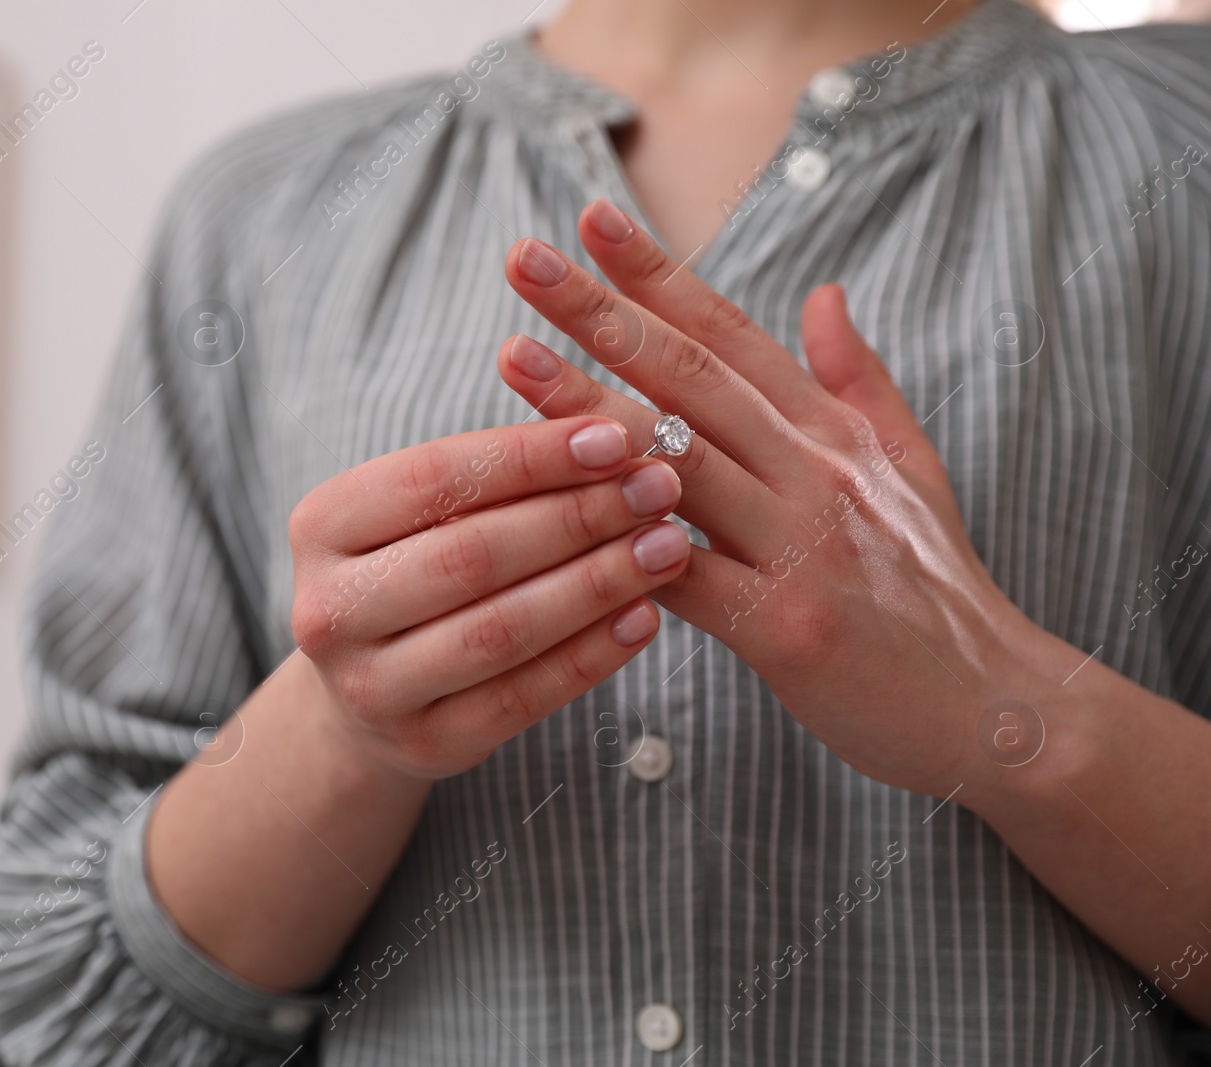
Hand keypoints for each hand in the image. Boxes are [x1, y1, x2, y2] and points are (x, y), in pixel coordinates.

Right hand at [288, 417, 692, 778]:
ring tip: (667, 547)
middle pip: (470, 555)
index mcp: (320, 526)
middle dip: (577, 517)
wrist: (365, 688)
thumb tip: (611, 435)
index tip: (616, 438)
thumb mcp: (421, 513)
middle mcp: (328, 609)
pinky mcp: (424, 744)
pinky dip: (591, 655)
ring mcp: (370, 687)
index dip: (531, 457)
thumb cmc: (412, 569)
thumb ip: (492, 475)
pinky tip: (645, 617)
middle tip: (659, 489)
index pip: (435, 478)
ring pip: (500, 631)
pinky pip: (522, 698)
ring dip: (597, 584)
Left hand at [495, 199, 1079, 798]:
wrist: (995, 701)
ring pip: (676, 462)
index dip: (658, 273)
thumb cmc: (936, 584)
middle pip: (690, 376)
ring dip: (588, 407)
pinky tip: (552, 508)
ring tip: (513, 358)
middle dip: (601, 312)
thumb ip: (858, 379)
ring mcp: (801, 545)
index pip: (730, 334)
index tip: (591, 220)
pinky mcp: (785, 627)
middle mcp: (815, 472)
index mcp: (831, 431)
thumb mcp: (910, 465)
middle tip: (524, 259)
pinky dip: (620, 543)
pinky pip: (682, 577)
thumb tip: (824, 292)